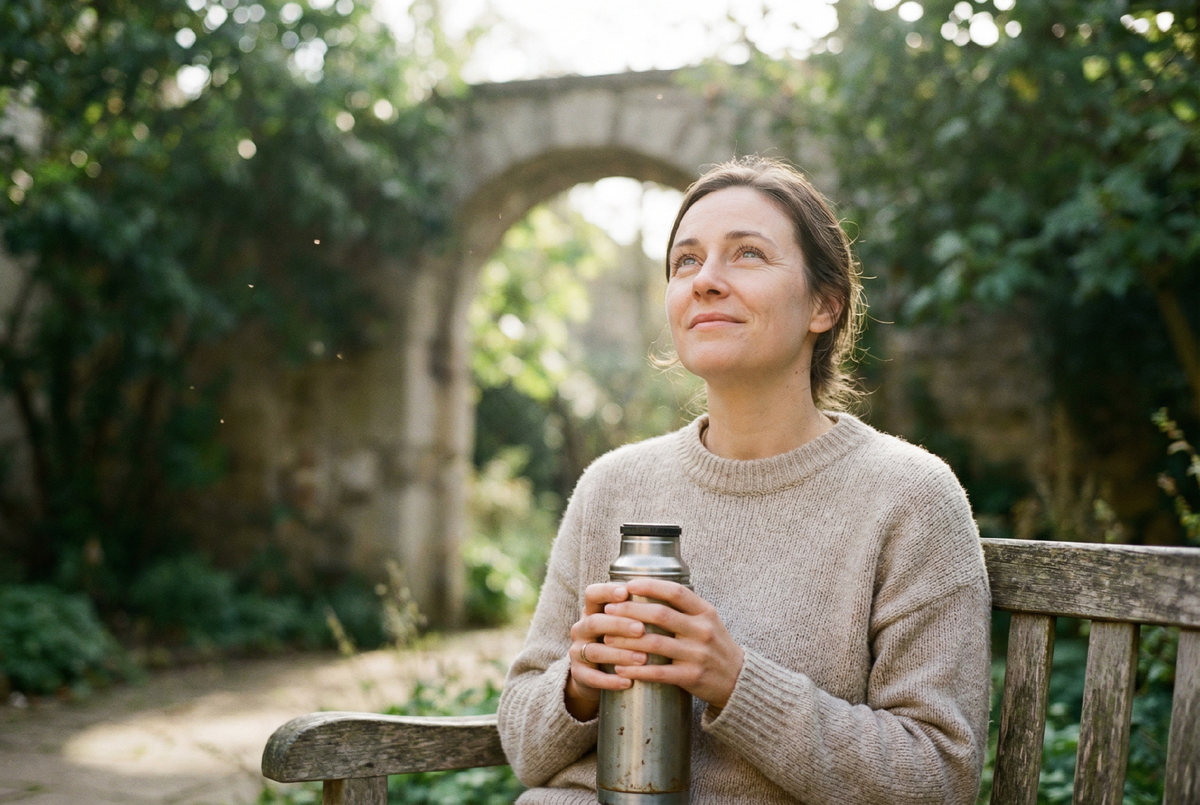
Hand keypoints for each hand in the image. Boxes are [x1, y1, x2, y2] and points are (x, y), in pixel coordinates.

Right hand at [564, 582, 650, 720]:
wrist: (597, 674)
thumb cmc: (620, 640)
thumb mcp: (624, 622)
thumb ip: (640, 609)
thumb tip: (674, 594)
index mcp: (593, 610)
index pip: (593, 594)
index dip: (607, 591)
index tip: (626, 592)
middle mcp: (582, 628)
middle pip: (594, 621)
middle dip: (619, 624)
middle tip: (642, 629)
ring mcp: (577, 652)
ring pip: (594, 651)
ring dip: (619, 654)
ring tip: (643, 658)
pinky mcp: (579, 674)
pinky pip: (592, 677)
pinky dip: (610, 680)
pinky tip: (628, 681)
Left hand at [600, 578, 744, 709]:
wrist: (738, 680)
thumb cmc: (715, 646)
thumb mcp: (707, 621)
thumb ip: (684, 607)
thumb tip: (647, 589)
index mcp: (705, 612)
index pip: (675, 592)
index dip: (650, 586)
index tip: (627, 584)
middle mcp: (703, 630)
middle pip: (660, 615)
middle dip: (629, 611)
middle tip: (608, 610)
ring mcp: (698, 654)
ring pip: (654, 643)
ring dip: (626, 641)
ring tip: (607, 639)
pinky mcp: (692, 677)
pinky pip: (659, 672)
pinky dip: (637, 670)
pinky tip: (620, 670)